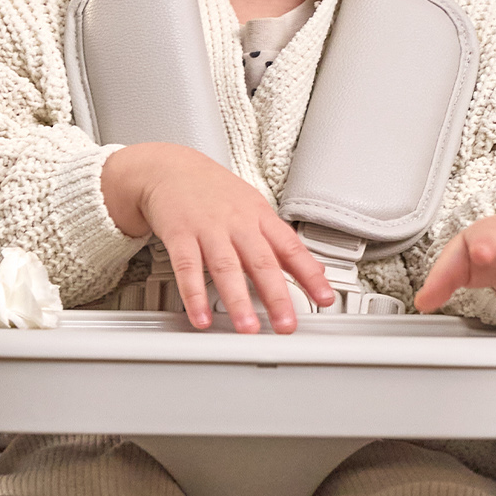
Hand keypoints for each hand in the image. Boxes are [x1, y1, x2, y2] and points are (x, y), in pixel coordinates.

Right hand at [101, 144, 332, 332]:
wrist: (170, 168)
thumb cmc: (214, 192)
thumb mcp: (254, 208)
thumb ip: (281, 242)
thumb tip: (314, 269)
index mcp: (259, 216)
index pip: (290, 247)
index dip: (309, 274)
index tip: (324, 298)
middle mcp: (237, 222)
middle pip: (261, 262)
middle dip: (276, 296)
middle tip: (286, 324)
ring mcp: (208, 228)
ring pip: (225, 267)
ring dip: (238, 300)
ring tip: (247, 328)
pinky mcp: (179, 234)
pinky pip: (187, 267)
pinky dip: (194, 295)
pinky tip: (201, 316)